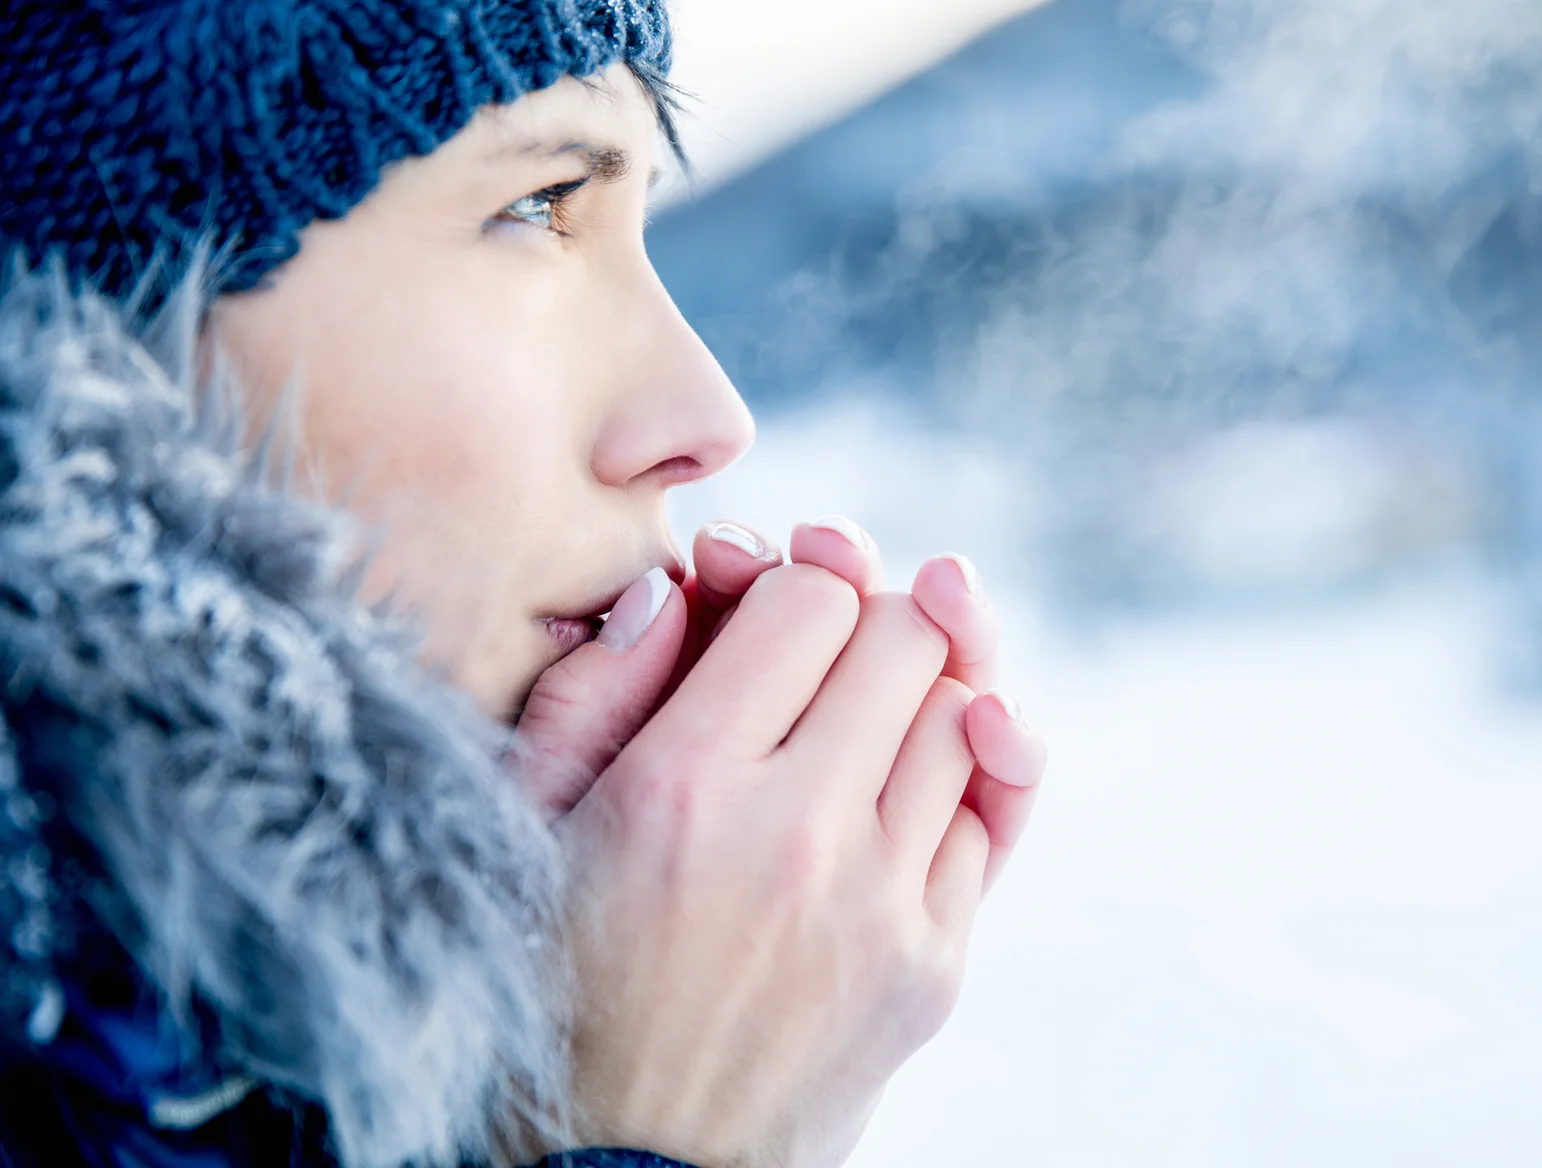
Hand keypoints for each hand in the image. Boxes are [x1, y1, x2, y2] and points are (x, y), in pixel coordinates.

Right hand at [558, 558, 990, 1166]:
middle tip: (830, 644)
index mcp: (679, 790)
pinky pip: (990, 815)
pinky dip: (962, 775)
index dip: (794, 585)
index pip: (813, 600)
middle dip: (871, 616)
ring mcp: (881, 910)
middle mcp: (795, 840)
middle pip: (911, 637)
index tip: (764, 613)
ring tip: (869, 708)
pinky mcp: (932, 969)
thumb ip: (592, 690)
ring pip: (968, 714)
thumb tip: (682, 584)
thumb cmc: (553, 985)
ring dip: (925, 688)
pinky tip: (911, 778)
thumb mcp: (524, 828)